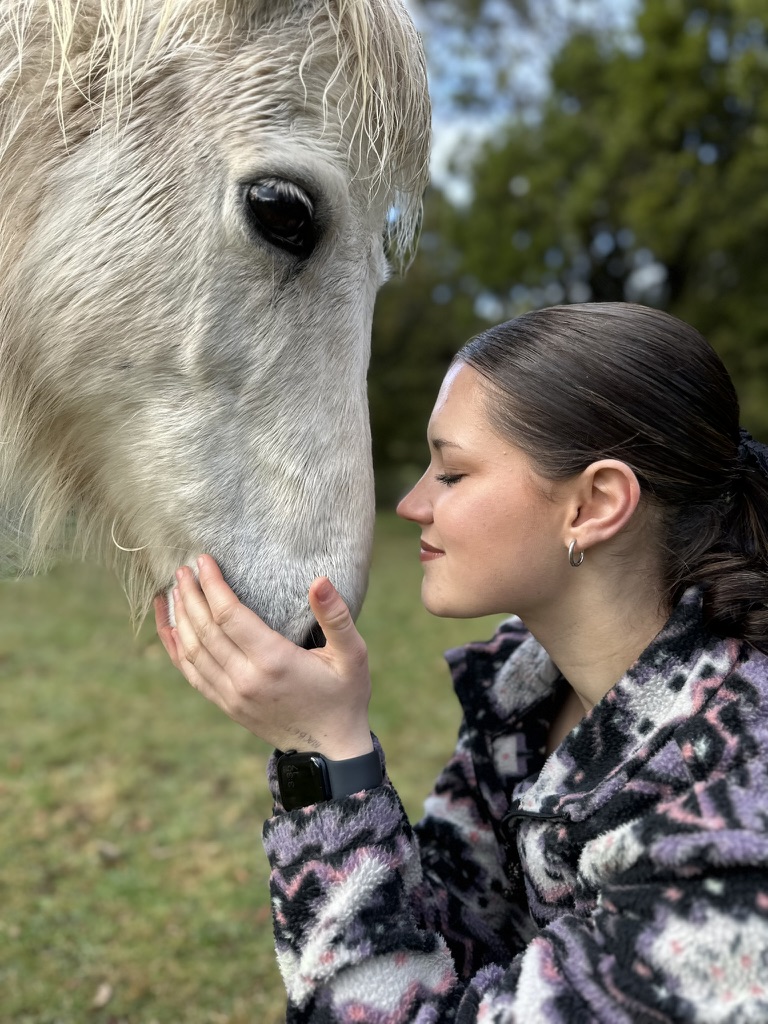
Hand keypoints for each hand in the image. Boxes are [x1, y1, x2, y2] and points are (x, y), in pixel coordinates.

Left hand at [154, 556, 373, 759]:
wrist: (330, 751)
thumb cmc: (345, 696)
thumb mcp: (352, 654)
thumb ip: (336, 616)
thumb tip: (319, 580)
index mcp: (273, 661)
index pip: (229, 615)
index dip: (212, 585)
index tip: (202, 560)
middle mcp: (246, 679)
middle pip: (205, 630)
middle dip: (190, 595)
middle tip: (182, 568)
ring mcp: (232, 695)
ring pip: (193, 651)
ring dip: (179, 618)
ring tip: (172, 590)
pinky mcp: (227, 705)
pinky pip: (192, 674)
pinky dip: (176, 648)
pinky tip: (169, 628)